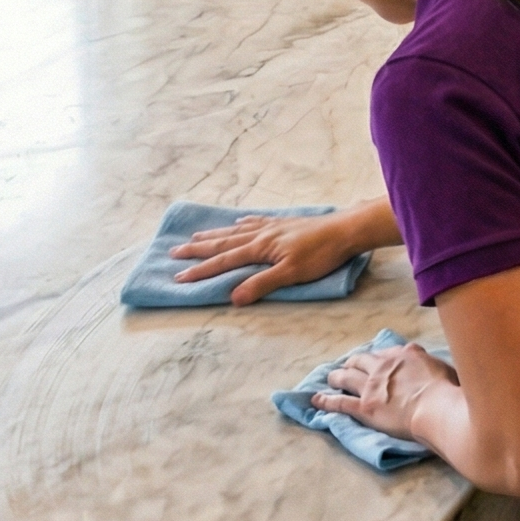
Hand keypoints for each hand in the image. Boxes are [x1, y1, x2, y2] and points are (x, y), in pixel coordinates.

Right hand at [171, 210, 368, 306]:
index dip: (201, 270)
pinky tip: (239, 222)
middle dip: (198, 249)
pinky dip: (243, 223)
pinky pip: (256, 221)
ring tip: (197, 235)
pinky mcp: (285, 224)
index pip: (224, 261)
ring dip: (215, 234)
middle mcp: (262, 234)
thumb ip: (261, 285)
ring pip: (236, 230)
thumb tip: (232, 298)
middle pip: (224, 242)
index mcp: (260, 247)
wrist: (345, 230)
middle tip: (175, 251)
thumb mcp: (291, 274)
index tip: (178, 277)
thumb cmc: (320, 255)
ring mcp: (273, 227)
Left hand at [314, 339, 458, 440]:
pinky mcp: (364, 407)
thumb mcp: (442, 365)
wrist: (434, 407)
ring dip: (337, 376)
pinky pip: (340, 402)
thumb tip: (427, 362)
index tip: (375, 360)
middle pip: (362, 360)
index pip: (386, 353)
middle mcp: (384, 366)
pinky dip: (326, 400)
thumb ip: (429, 361)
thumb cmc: (446, 389)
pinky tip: (315, 400)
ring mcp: (372, 387)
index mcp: (404, 355)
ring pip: (347, 377)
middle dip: (353, 362)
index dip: (377, 357)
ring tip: (331, 377)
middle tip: (348, 366)